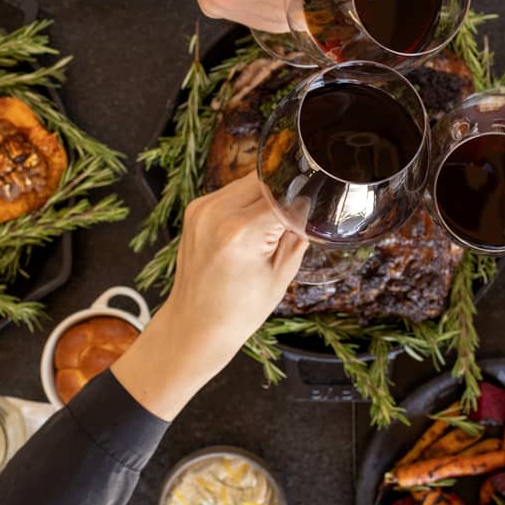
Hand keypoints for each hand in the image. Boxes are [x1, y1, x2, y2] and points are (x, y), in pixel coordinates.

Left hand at [164, 174, 306, 350]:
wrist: (194, 325)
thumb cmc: (237, 311)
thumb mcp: (280, 277)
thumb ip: (296, 237)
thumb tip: (306, 208)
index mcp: (241, 231)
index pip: (285, 195)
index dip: (302, 202)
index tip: (310, 214)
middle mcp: (217, 213)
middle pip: (266, 179)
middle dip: (284, 195)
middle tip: (289, 224)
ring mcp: (202, 208)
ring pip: (249, 181)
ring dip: (265, 197)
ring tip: (265, 231)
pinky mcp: (195, 209)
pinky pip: (231, 192)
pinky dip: (246, 203)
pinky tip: (248, 230)